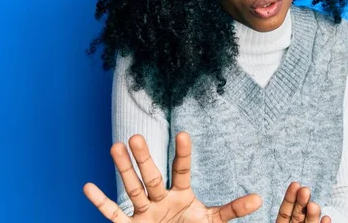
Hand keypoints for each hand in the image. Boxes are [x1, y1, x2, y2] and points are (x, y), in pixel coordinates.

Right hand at [83, 132, 261, 221]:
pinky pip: (113, 216)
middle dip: (144, 159)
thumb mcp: (213, 221)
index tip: (184, 134)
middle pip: (152, 176)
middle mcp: (160, 199)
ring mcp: (144, 213)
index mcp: (181, 195)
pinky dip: (101, 203)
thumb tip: (259, 198)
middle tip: (135, 136)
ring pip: (132, 189)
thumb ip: (232, 210)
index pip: (182, 170)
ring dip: (123, 171)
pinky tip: (88, 187)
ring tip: (114, 147)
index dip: (183, 154)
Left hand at [275, 182, 330, 222]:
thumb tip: (258, 200)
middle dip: (302, 201)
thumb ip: (270, 212)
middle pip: (298, 214)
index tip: (295, 184)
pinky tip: (326, 218)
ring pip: (309, 222)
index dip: (290, 197)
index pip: (285, 211)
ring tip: (313, 205)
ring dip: (313, 214)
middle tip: (305, 190)